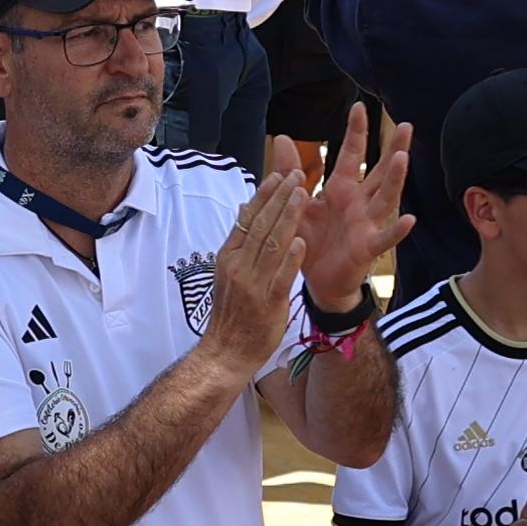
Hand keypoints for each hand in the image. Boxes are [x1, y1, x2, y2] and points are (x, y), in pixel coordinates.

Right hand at [196, 161, 308, 372]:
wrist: (225, 352)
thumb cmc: (231, 313)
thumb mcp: (227, 271)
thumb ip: (239, 241)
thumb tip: (244, 208)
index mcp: (229, 256)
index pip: (248, 218)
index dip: (265, 194)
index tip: (279, 173)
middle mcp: (238, 266)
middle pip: (261, 224)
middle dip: (280, 197)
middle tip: (297, 174)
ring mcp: (252, 284)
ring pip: (272, 244)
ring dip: (288, 217)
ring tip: (302, 194)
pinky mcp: (268, 302)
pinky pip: (280, 277)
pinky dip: (290, 259)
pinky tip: (301, 241)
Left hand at [278, 101, 414, 309]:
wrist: (316, 282)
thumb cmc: (311, 240)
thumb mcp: (296, 203)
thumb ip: (290, 172)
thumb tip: (282, 137)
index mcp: (341, 189)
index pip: (351, 155)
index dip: (356, 132)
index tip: (359, 106)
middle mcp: (359, 203)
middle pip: (380, 171)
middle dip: (392, 148)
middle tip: (405, 124)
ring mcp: (366, 224)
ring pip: (385, 198)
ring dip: (395, 178)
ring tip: (403, 157)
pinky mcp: (367, 248)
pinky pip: (384, 238)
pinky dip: (397, 229)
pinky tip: (410, 219)